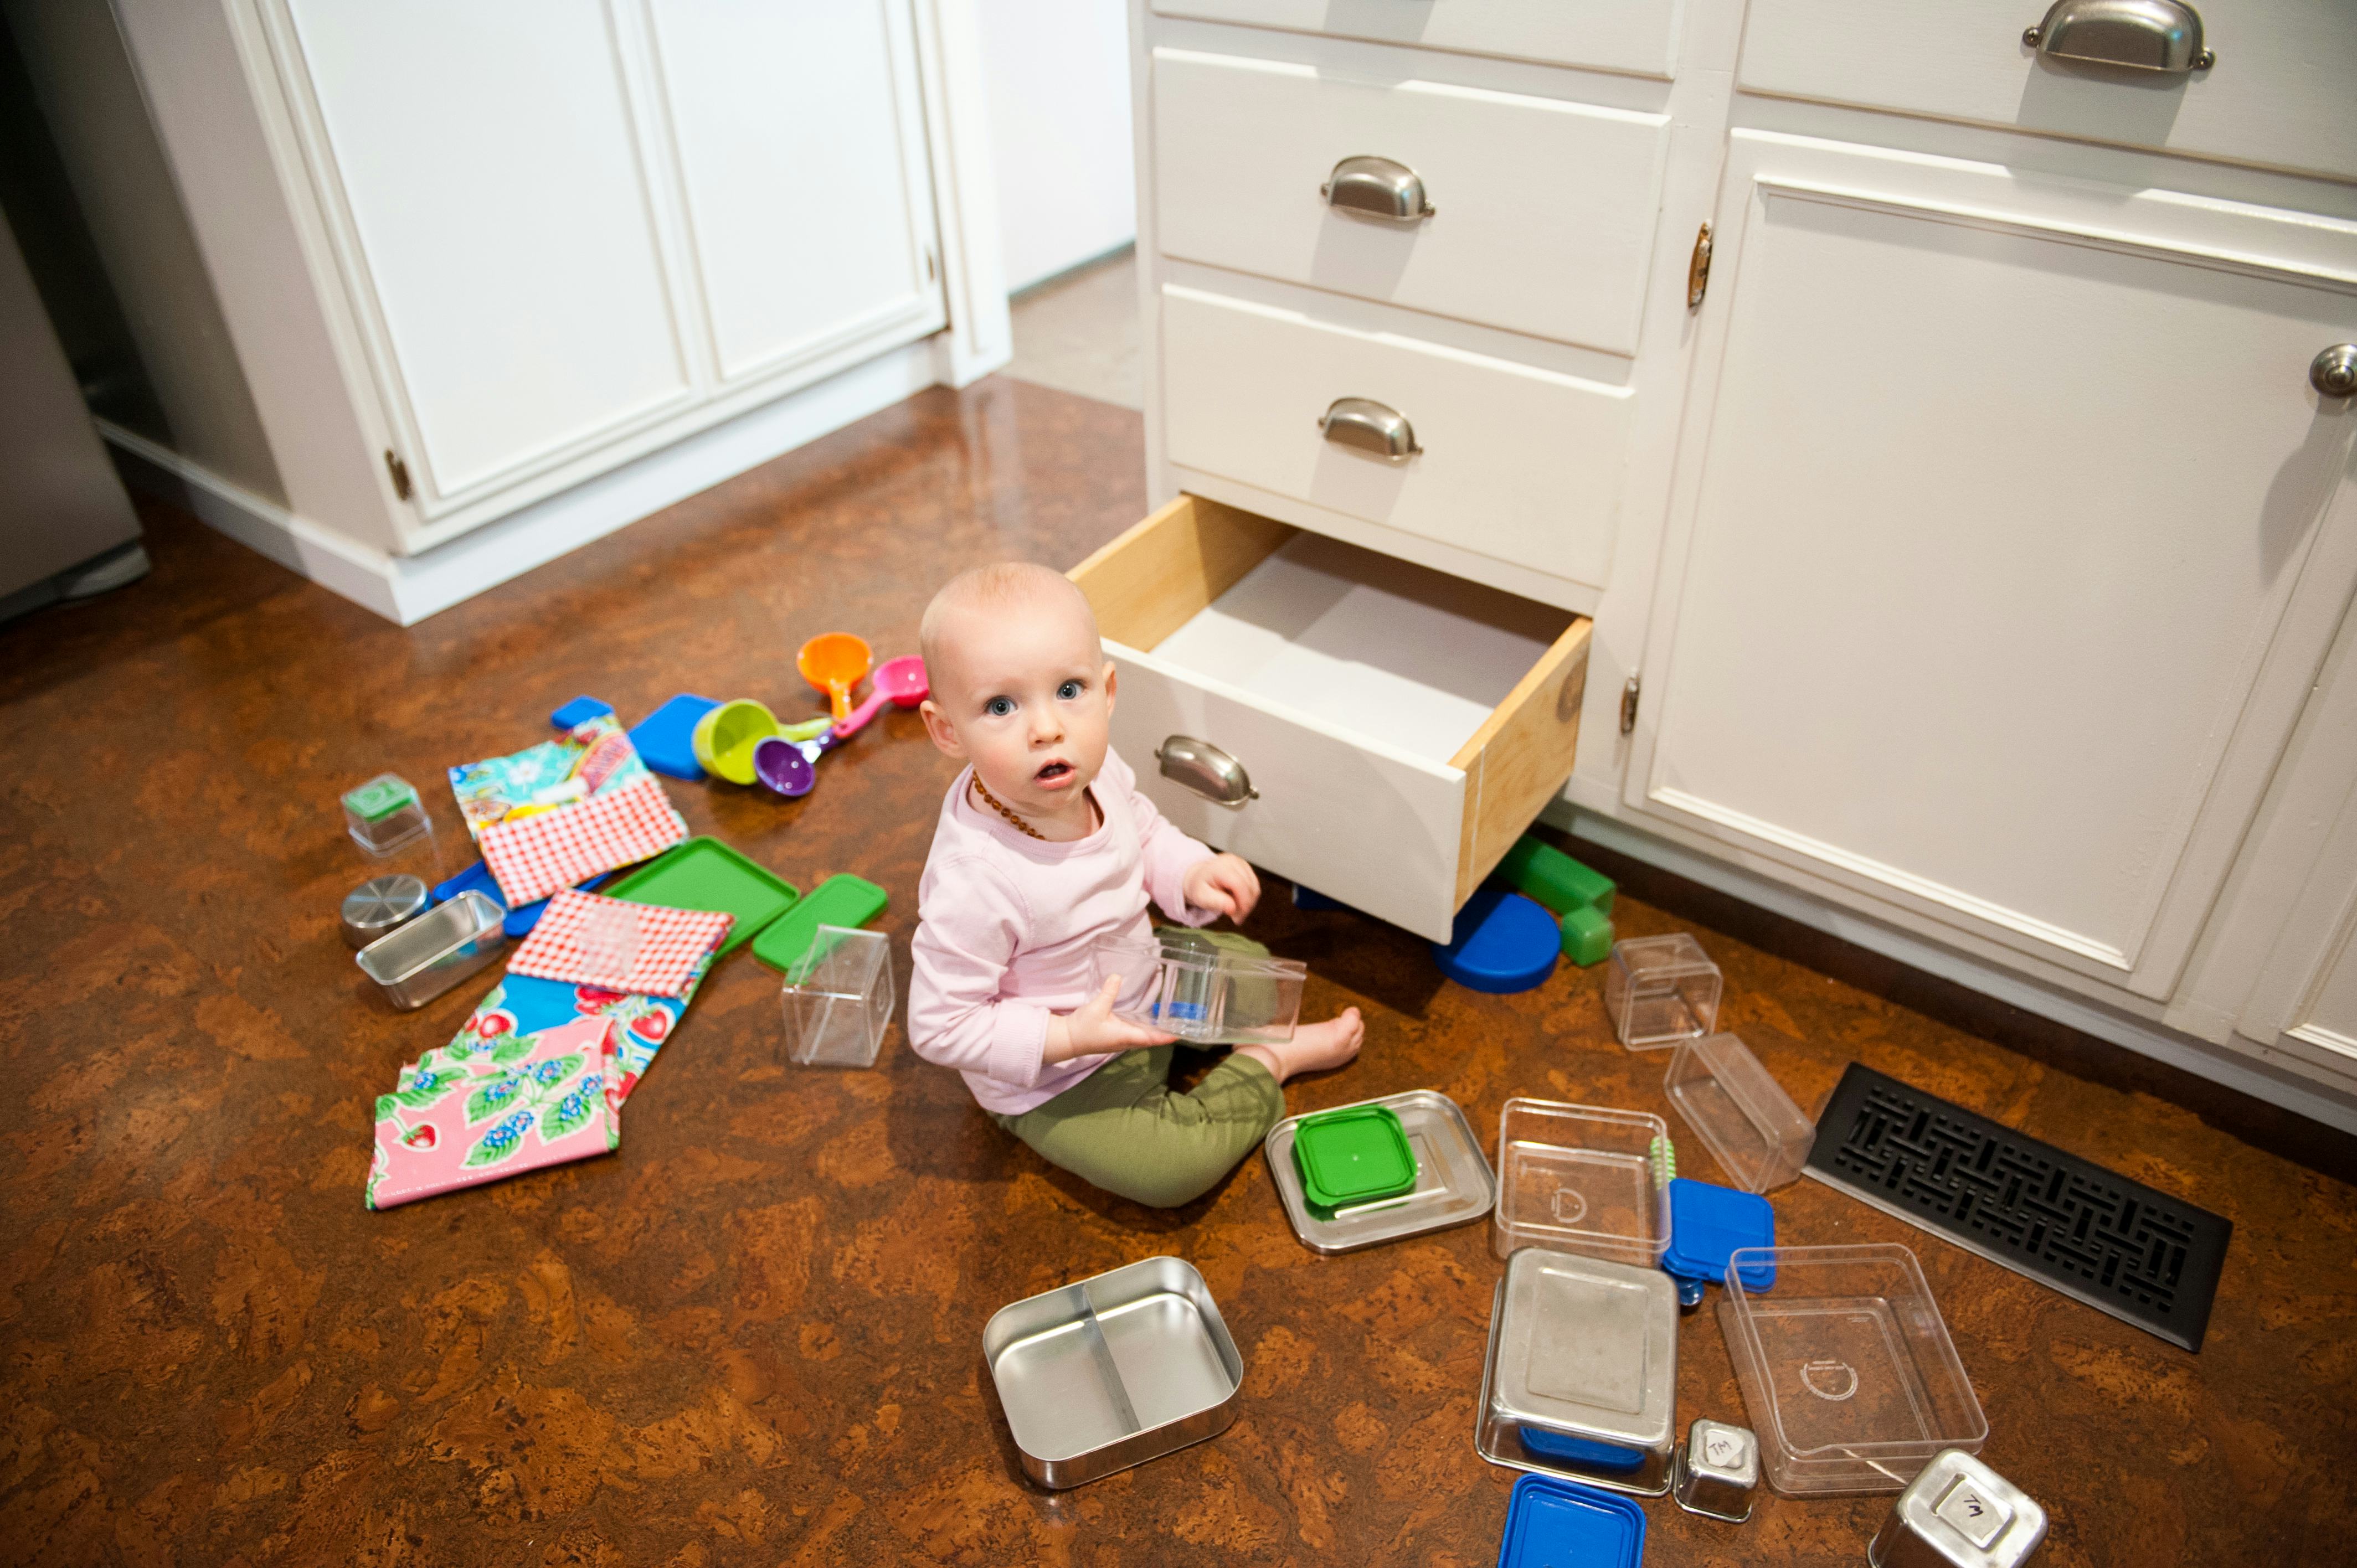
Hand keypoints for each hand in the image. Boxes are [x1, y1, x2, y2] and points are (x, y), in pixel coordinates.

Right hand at [1042, 975, 1175, 1064]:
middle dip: (1164, 1032)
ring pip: (1143, 1037)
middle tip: (1178, 1021)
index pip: (1151, 1038)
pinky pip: (1134, 1034)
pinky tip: (1145, 1019)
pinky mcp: (1115, 1037)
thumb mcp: (1096, 1008)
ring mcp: (1121, 1041)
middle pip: (1150, 1038)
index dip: (1166, 1036)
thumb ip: (1109, 992)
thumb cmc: (1083, 1028)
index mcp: (1126, 1036)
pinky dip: (1143, 1028)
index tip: (1180, 1033)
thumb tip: (1118, 976)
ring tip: (1166, 1019)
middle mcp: (1126, 1041)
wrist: (1067, 1040)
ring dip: (1154, 1030)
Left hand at [1184, 853, 1260, 921]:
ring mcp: (1241, 863)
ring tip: (1236, 912)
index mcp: (1220, 867)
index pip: (1239, 884)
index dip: (1242, 902)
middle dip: (1245, 906)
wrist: (1199, 877)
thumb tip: (1232, 908)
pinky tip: (1238, 903)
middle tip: (1235, 918)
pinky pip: (1254, 886)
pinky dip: (1249, 898)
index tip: (1237, 918)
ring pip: (1254, 887)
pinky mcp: (1247, 868)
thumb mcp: (1200, 897)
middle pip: (1249, 887)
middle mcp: (1233, 861)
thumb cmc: (1199, 887)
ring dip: (1248, 903)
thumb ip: (1215, 902)